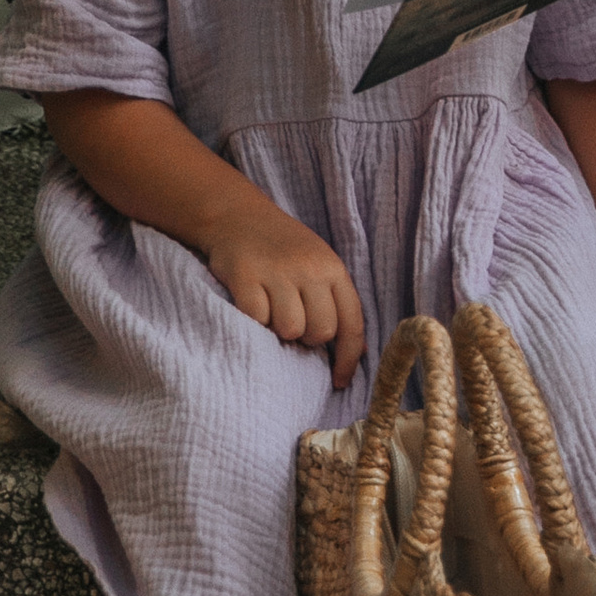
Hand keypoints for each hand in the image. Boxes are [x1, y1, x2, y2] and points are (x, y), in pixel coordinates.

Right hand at [204, 201, 366, 389]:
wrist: (238, 214)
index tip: (338, 380)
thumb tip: (357, 351)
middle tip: (292, 322)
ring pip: (290, 329)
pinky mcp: (245, 274)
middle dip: (307, 338)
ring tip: (271, 312)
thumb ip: (336, 302)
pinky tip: (251, 304)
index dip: (348, 358)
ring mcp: (277, 270)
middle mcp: (309, 268)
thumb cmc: (283, 248)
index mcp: (332, 268)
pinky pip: (257, 318)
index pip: (352, 323)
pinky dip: (254, 320)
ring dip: (279, 331)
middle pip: (321, 331)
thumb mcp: (318, 264)